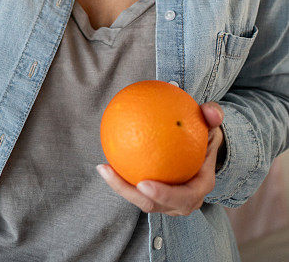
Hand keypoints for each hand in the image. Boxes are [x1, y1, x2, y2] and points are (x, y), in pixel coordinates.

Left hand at [96, 102, 225, 216]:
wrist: (201, 150)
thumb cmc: (204, 135)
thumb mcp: (211, 124)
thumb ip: (212, 116)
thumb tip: (211, 111)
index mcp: (199, 187)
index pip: (184, 198)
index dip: (164, 196)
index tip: (143, 184)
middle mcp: (183, 200)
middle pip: (156, 205)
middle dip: (132, 195)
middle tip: (114, 175)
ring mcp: (167, 201)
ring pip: (141, 200)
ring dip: (120, 187)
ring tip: (103, 168)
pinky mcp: (154, 196)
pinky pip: (135, 189)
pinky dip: (120, 178)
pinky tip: (104, 161)